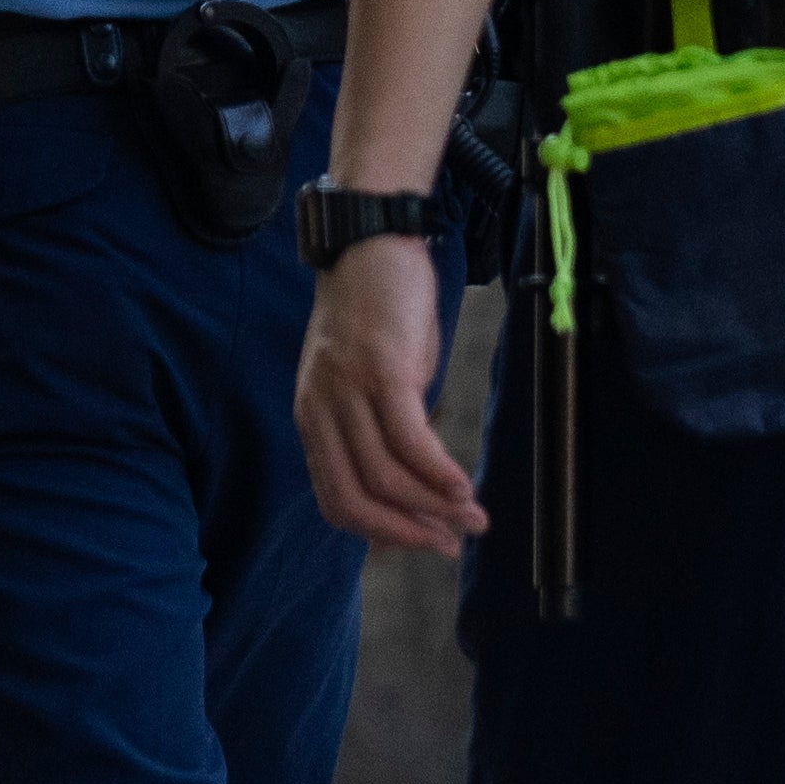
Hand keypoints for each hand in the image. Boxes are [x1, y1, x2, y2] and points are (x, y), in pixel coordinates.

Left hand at [295, 235, 482, 555]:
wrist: (372, 240)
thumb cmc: (379, 310)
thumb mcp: (369, 376)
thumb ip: (381, 426)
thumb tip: (420, 479)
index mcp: (311, 416)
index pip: (336, 498)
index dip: (381, 531)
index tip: (424, 541)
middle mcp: (321, 409)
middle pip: (356, 498)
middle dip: (407, 532)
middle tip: (451, 544)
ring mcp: (348, 390)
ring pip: (386, 475)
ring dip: (434, 506)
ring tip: (472, 517)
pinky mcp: (382, 369)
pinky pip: (410, 440)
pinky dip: (439, 473)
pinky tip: (463, 486)